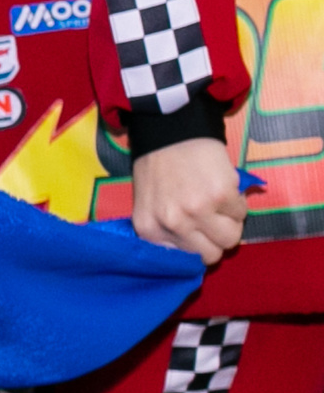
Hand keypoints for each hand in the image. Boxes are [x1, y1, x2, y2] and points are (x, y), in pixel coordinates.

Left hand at [131, 137, 244, 266]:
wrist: (169, 131)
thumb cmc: (158, 168)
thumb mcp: (150, 205)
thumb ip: (167, 231)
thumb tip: (194, 253)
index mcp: (150, 230)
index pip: (186, 261)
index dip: (198, 248)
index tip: (200, 237)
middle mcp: (172, 224)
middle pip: (212, 254)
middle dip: (217, 239)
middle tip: (213, 220)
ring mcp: (197, 211)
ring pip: (232, 237)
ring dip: (231, 222)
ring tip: (218, 203)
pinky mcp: (221, 196)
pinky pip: (242, 213)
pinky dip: (238, 202)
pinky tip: (223, 187)